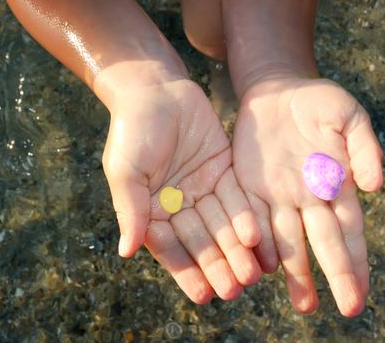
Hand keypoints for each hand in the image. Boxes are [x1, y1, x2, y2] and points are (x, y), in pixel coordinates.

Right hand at [103, 79, 261, 302]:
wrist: (156, 88)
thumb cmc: (132, 129)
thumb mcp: (124, 170)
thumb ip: (130, 209)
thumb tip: (126, 252)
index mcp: (152, 211)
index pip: (172, 249)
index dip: (187, 272)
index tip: (203, 296)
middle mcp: (180, 205)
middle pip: (202, 241)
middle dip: (219, 266)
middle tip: (236, 290)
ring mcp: (204, 189)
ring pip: (223, 225)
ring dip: (238, 249)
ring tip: (253, 274)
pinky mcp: (224, 171)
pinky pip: (238, 198)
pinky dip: (247, 218)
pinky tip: (260, 238)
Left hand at [232, 77, 382, 314]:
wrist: (275, 92)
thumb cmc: (318, 102)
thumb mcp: (348, 114)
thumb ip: (364, 147)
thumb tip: (374, 186)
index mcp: (336, 184)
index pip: (350, 229)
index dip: (357, 261)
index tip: (362, 293)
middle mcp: (309, 198)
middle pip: (322, 241)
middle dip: (334, 274)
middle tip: (344, 310)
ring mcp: (278, 196)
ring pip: (288, 240)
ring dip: (296, 272)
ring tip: (305, 305)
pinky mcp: (250, 188)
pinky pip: (254, 220)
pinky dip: (259, 245)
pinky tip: (263, 270)